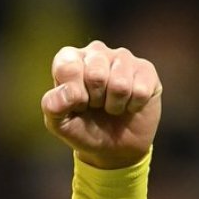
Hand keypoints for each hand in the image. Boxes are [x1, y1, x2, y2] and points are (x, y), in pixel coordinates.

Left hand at [41, 41, 161, 168]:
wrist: (112, 147)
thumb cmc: (81, 128)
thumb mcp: (59, 122)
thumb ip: (53, 106)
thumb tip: (70, 93)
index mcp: (69, 58)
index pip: (68, 68)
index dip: (74, 95)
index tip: (77, 104)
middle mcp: (96, 51)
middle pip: (96, 75)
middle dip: (95, 100)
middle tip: (96, 105)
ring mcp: (123, 58)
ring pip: (120, 84)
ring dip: (115, 105)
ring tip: (111, 106)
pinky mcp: (146, 70)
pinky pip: (140, 91)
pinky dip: (133, 106)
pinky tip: (129, 105)